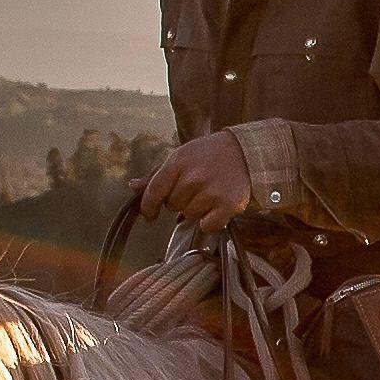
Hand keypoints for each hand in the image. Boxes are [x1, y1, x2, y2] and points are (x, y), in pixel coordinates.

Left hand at [140, 130, 256, 228]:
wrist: (247, 153)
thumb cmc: (209, 155)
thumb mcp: (182, 157)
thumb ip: (156, 175)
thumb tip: (132, 187)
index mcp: (178, 162)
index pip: (154, 191)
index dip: (148, 207)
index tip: (150, 214)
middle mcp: (193, 177)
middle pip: (172, 206)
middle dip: (180, 201)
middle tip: (196, 189)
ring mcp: (211, 192)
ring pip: (189, 216)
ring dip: (197, 210)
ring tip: (209, 194)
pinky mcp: (228, 205)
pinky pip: (207, 226)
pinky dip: (211, 221)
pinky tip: (218, 207)